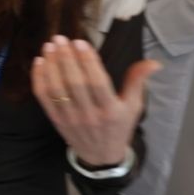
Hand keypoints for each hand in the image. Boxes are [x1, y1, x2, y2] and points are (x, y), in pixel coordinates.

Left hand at [31, 35, 160, 167]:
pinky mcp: (55, 119)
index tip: (80, 42)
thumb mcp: (133, 106)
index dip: (87, 62)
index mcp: (111, 110)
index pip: (97, 83)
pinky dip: (39, 79)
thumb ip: (138, 82)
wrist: (100, 156)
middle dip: (66, 58)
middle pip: (75, 83)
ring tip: (50, 47)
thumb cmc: (119, 126)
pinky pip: (43, 97)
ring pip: (57, 89)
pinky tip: (39, 62)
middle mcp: (89, 114)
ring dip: (51, 65)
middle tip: (60, 39)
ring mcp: (70, 118)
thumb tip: (154, 62)